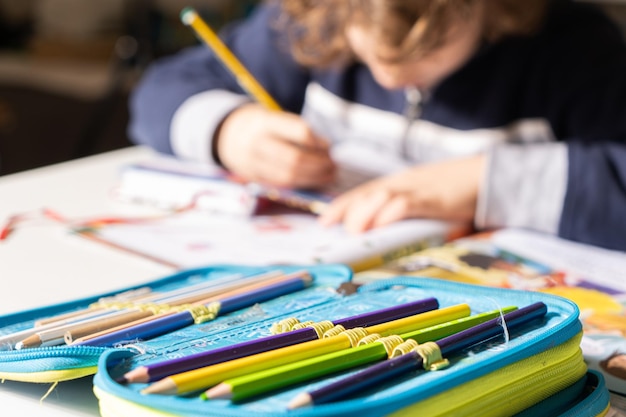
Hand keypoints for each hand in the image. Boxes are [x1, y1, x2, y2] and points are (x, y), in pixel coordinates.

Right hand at [216, 103, 335, 188]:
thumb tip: (326, 149)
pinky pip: (281, 185)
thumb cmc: (263, 126)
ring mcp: (252, 163)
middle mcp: (256, 142)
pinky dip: (300, 184)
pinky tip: (313, 181)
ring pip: (288, 176)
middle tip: (333, 165)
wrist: (228, 135)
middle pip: (295, 158)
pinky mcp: (253, 178)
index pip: (299, 131)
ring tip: (328, 174)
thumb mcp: (275, 118)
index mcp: (265, 122)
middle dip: (318, 164)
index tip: (328, 146)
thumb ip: (297, 131)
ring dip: (313, 178)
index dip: (318, 142)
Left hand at [319, 155, 485, 232]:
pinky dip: (389, 214)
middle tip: (332, 227)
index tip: (324, 220)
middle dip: (345, 210)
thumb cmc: (455, 190)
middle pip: (366, 193)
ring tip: (352, 230)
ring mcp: (416, 188)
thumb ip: (405, 210)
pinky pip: (405, 204)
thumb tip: (386, 231)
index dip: (341, 205)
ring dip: (363, 213)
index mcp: (399, 183)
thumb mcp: (424, 198)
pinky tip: (379, 225)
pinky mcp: (431, 198)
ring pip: (381, 197)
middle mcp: (402, 182)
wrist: (486, 177)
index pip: (363, 192)